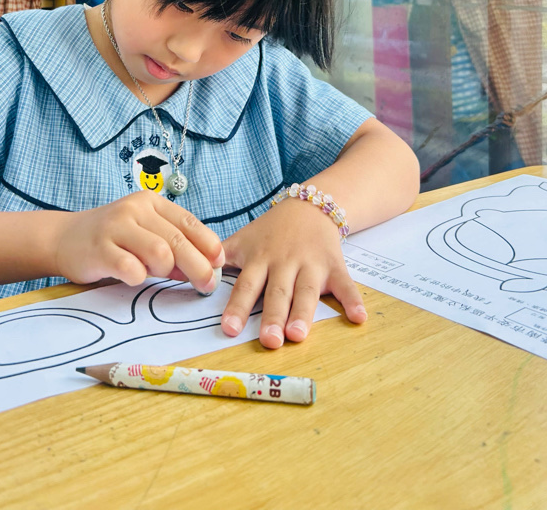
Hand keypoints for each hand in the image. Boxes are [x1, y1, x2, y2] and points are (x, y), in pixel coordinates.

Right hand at [53, 191, 223, 292]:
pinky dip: (139, 277)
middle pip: (179, 240)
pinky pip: (131, 268)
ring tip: (155, 274)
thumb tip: (206, 267)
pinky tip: (135, 277)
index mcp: (151, 202)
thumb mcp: (144, 234)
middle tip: (207, 285)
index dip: (209, 245)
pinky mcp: (100, 249)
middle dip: (199, 266)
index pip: (189, 222)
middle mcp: (134, 209)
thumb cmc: (112, 240)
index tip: (220, 264)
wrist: (64, 238)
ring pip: (160, 253)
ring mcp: (116, 227)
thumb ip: (172, 246)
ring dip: (165, 271)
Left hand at [221, 198, 366, 348]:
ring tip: (298, 335)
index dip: (237, 306)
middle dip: (272, 316)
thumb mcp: (243, 239)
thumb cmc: (271, 231)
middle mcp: (285, 263)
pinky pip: (346, 284)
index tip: (229, 328)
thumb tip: (186, 270)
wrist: (310, 206)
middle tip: (269, 340)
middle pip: (278, 292)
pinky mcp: (335, 266)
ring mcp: (311, 265)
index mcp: (261, 259)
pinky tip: (359, 318)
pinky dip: (353, 301)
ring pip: (307, 291)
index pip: (246, 285)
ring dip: (304, 313)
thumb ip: (220, 257)